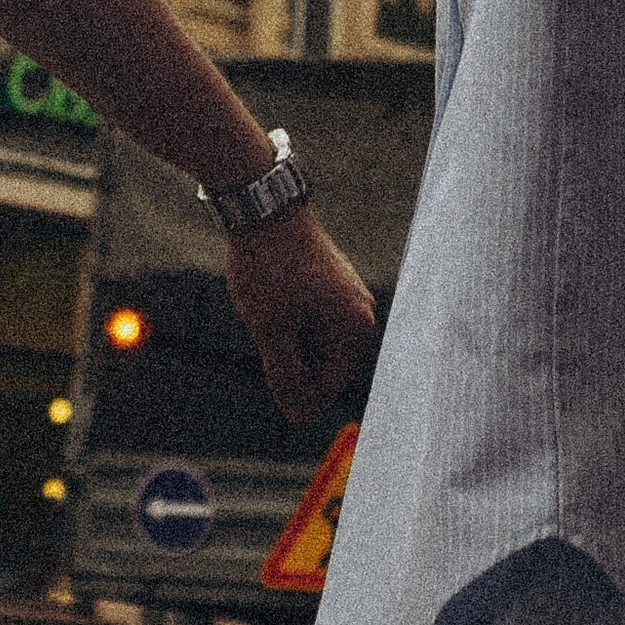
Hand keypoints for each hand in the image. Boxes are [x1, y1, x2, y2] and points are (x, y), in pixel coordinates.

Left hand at [224, 209, 377, 440]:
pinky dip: (289, 318)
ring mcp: (349, 295)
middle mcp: (361, 313)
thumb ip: (286, 377)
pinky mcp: (333, 283)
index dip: (291, 388)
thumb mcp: (271, 330)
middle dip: (288, 356)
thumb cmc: (269, 268)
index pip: (326, 386)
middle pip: (321, 364)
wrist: (263, 206)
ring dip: (286, 337)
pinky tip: (271, 296)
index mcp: (355, 330)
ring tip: (268, 305)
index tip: (266, 361)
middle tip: (266, 320)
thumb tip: (299, 418)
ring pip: (313, 340)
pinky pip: (312, 318)